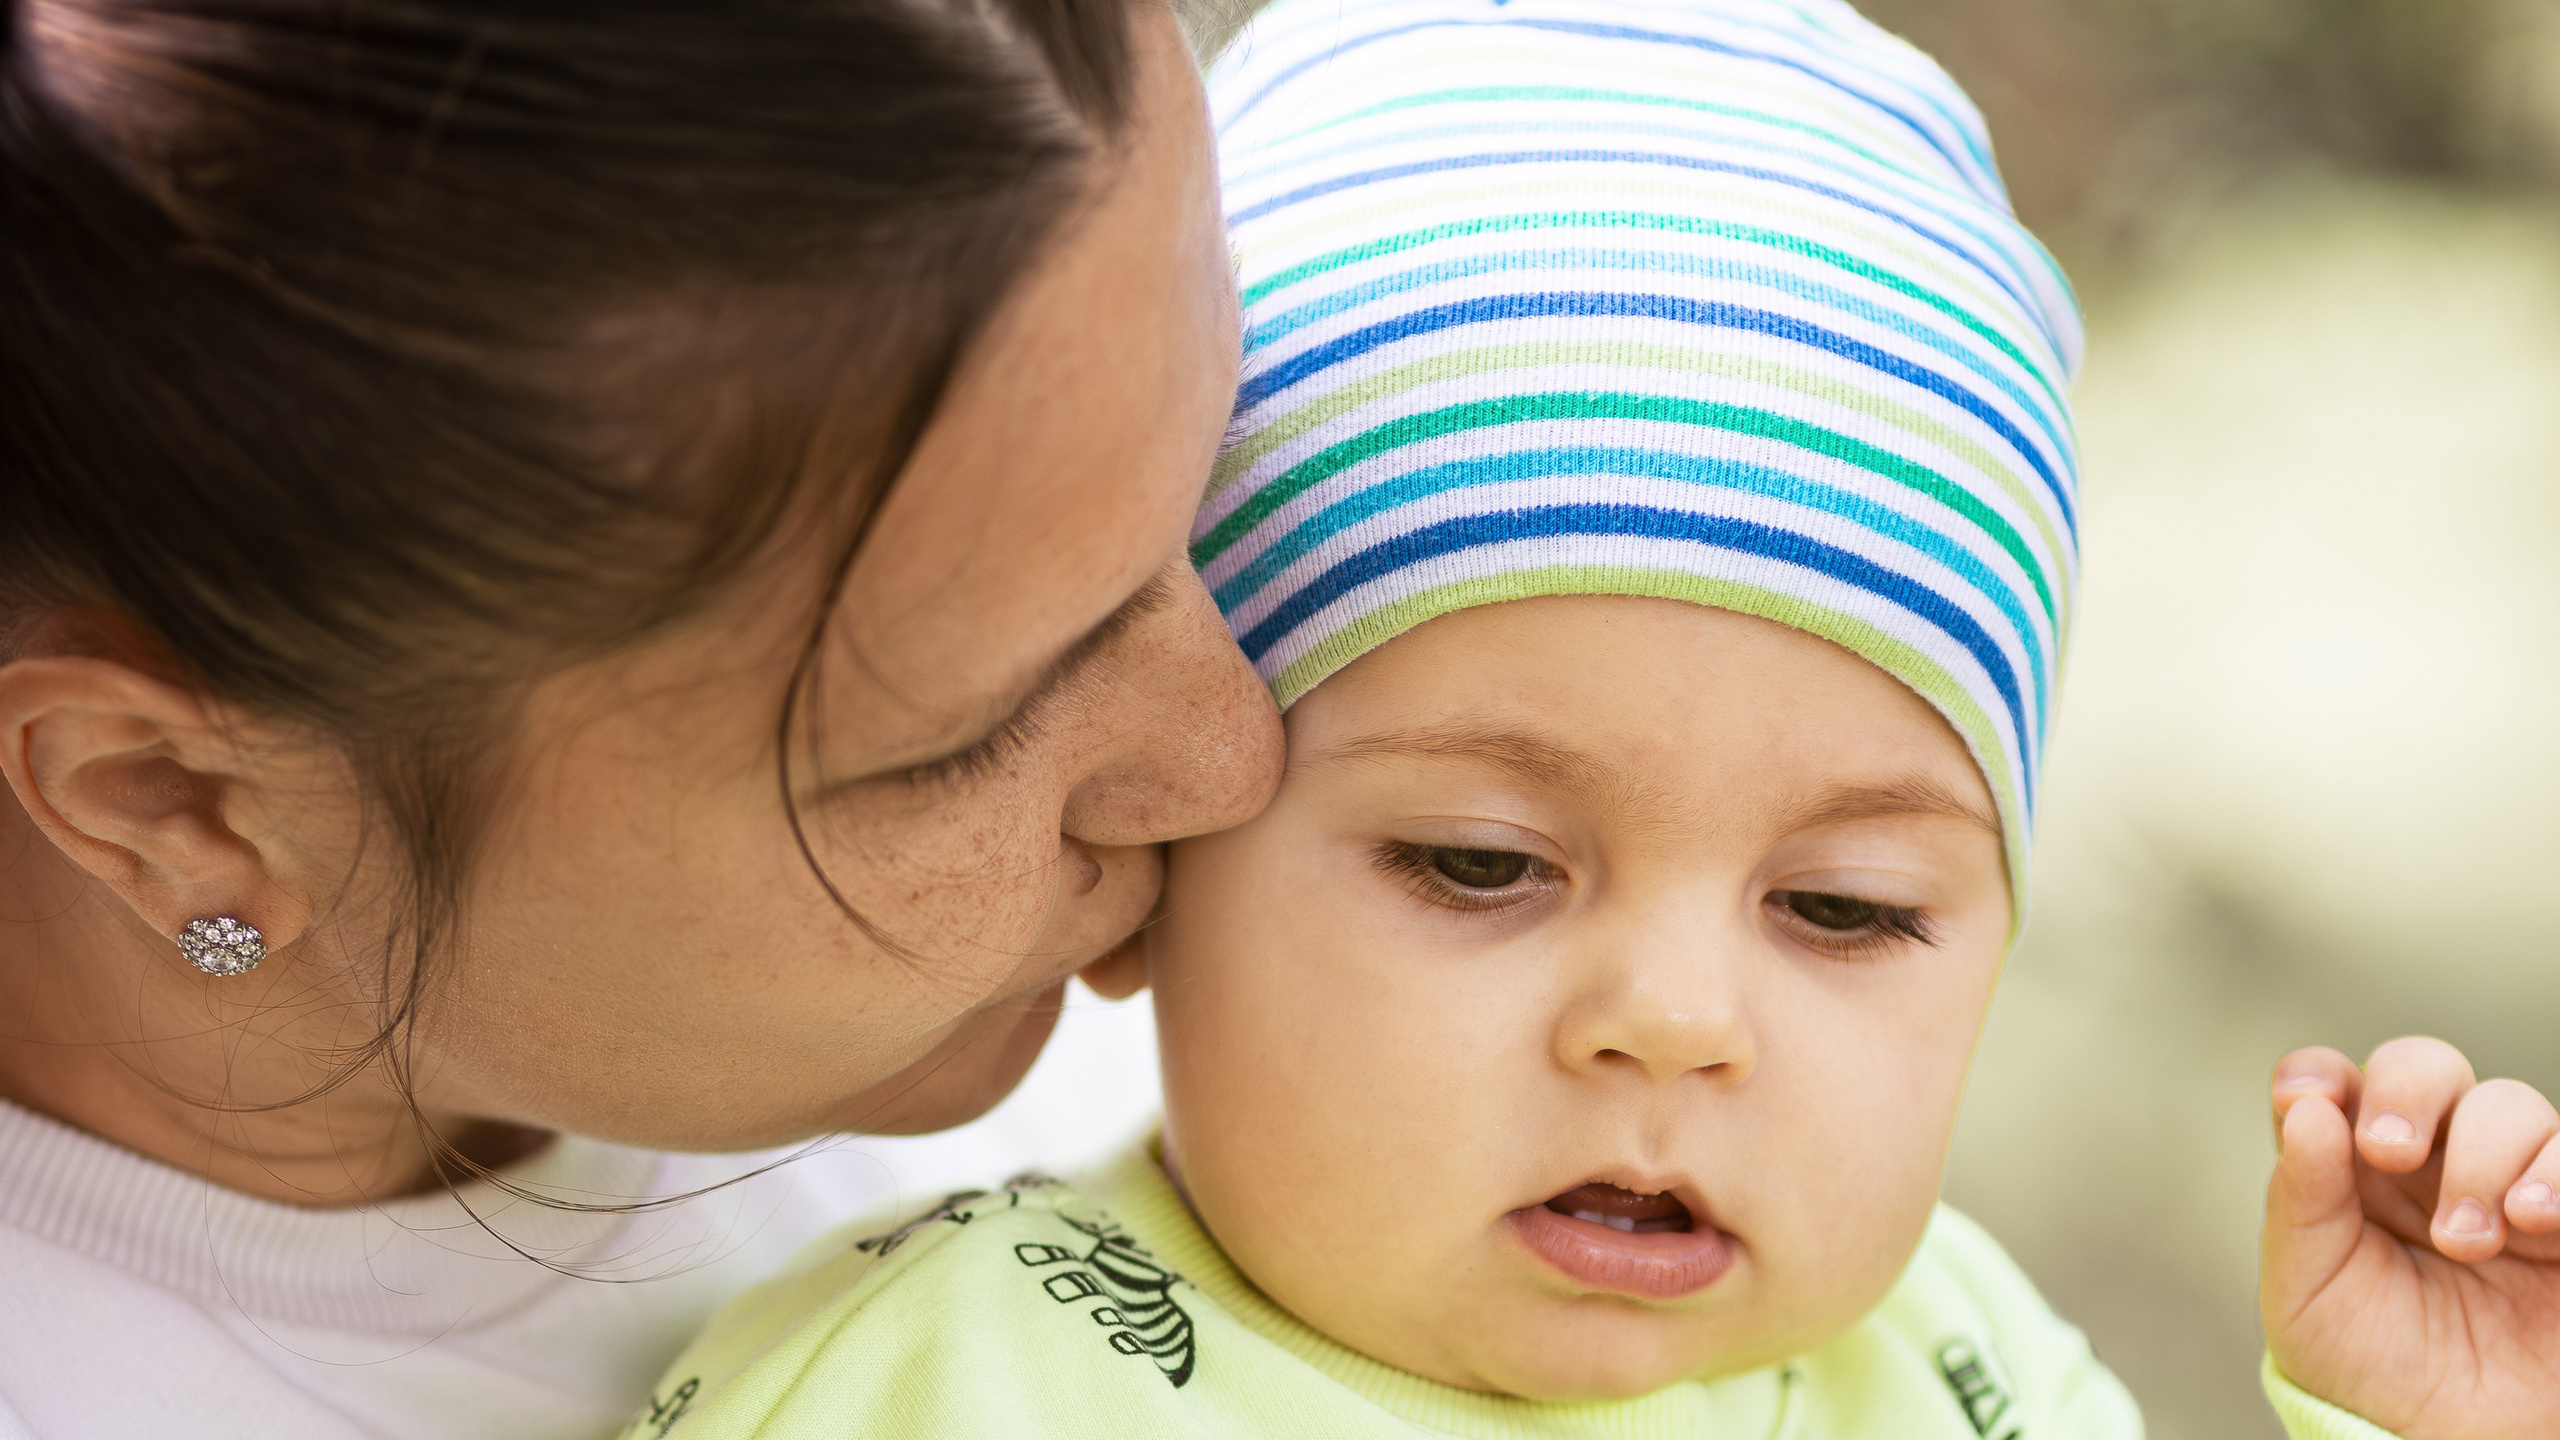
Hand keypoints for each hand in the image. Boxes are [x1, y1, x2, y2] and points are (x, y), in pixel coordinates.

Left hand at [2263, 1037, 2559, 1438]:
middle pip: (2425, 1068)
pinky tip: (2534, 1219)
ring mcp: (2508, 1182)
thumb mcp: (2307, 1291)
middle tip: (2389, 1152)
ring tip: (2465, 1239)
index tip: (2312, 1102)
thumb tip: (2307, 1108)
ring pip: (2510, 1105)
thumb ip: (2301, 1199)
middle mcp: (2429, 1161)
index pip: (2331, 1083)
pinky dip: (2557, 1173)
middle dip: (2408, 1092)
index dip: (2319, 1076)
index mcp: (2350, 1169)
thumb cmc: (2370, 1368)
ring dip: (2483, 1154)